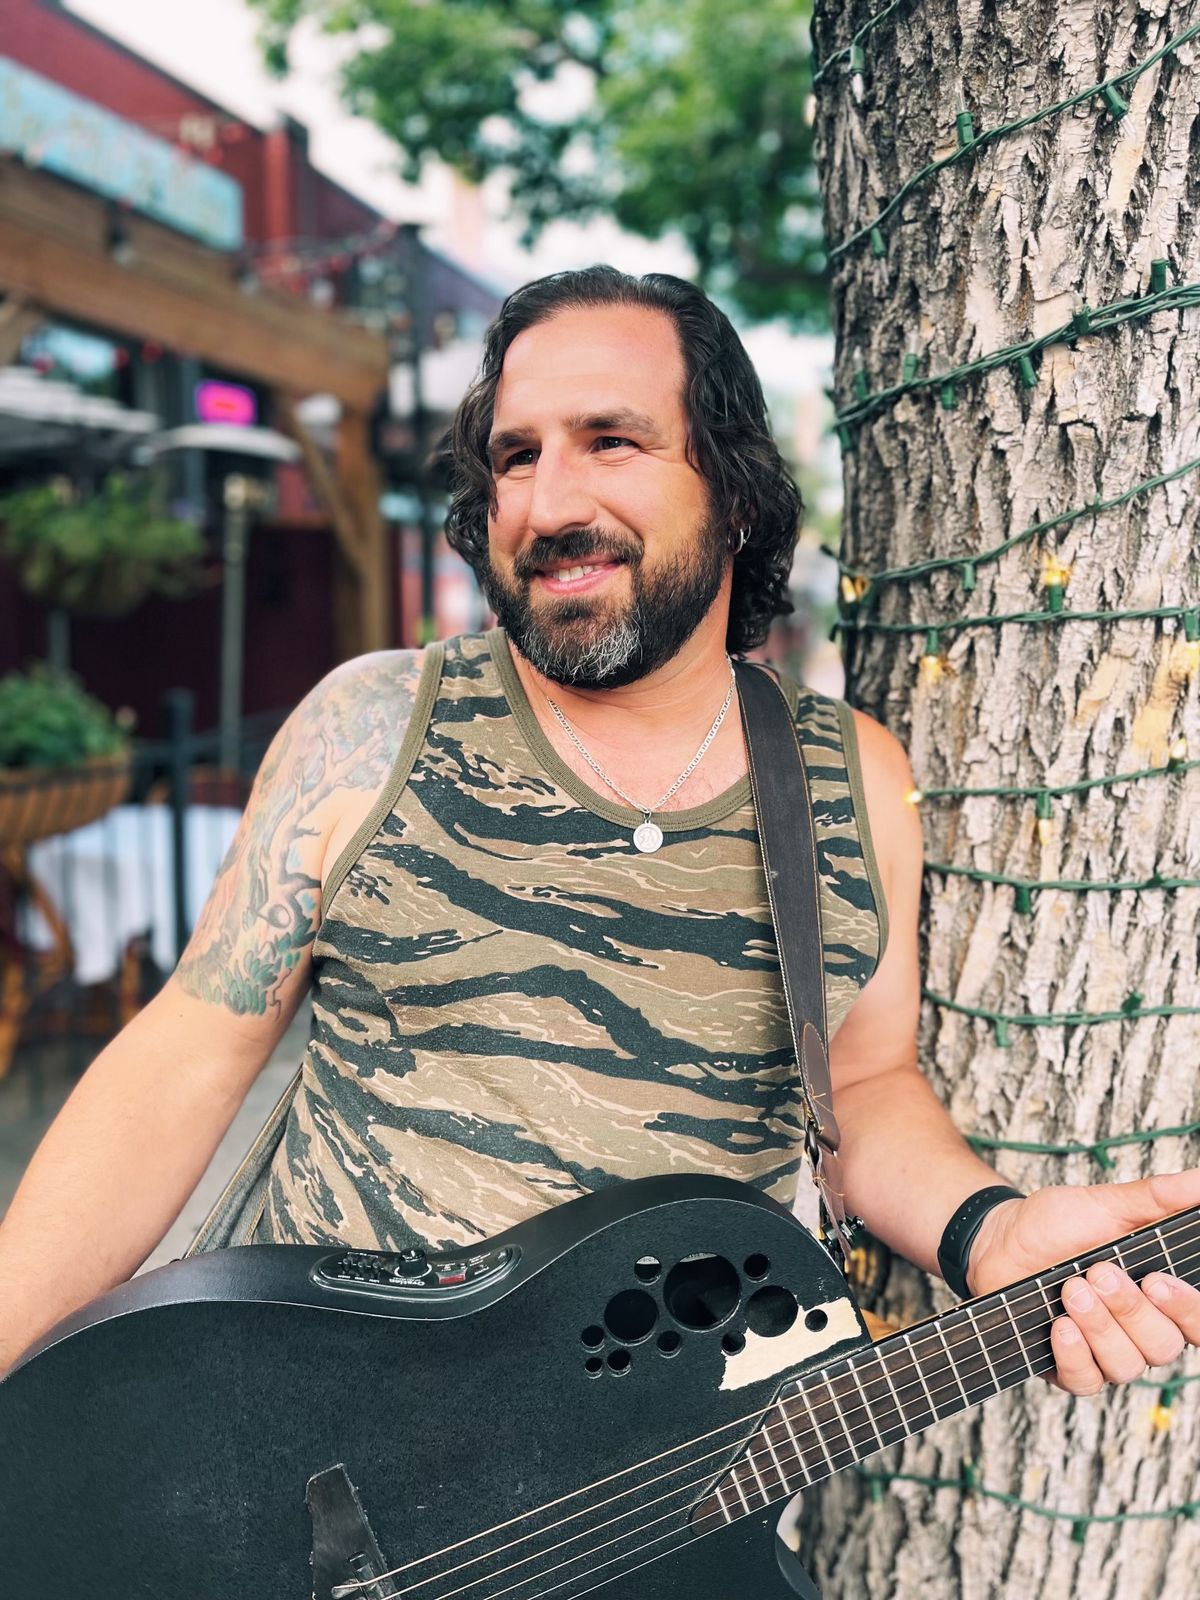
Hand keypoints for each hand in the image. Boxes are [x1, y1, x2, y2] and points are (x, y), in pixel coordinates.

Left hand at [965, 1170, 1199, 1396]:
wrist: (1000, 1238)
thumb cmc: (1058, 1223)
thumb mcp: (1108, 1204)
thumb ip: (1158, 1198)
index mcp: (1160, 1296)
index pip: (1197, 1323)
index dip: (1187, 1310)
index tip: (1156, 1280)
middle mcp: (1140, 1330)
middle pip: (1164, 1346)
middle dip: (1130, 1310)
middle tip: (1098, 1272)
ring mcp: (1105, 1352)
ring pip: (1126, 1365)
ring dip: (1100, 1327)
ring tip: (1070, 1289)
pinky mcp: (1069, 1368)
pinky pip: (1085, 1381)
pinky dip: (1074, 1355)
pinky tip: (1059, 1326)